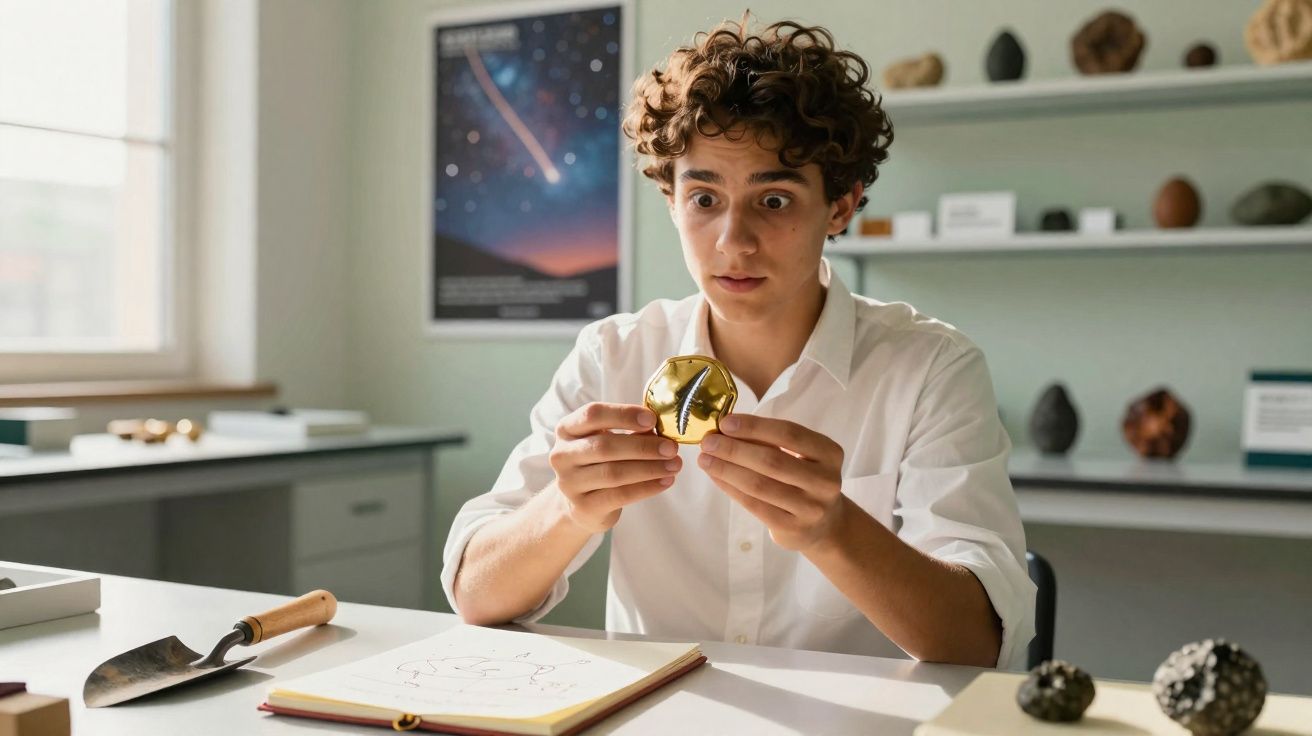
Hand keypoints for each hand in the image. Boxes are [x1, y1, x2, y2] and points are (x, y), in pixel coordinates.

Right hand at [549, 403, 681, 533]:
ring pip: (614, 473)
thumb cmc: (599, 462)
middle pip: (604, 447)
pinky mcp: (583, 507)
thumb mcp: (608, 439)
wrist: (581, 502)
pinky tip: (666, 481)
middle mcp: (562, 455)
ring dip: (649, 468)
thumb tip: (658, 429)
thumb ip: (629, 431)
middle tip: (671, 447)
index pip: (592, 414)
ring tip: (675, 465)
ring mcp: (569, 483)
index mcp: (567, 429)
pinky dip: (647, 488)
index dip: (623, 414)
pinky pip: (620, 496)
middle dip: (643, 446)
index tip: (652, 419)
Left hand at [697, 414, 845, 551]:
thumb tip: (725, 430)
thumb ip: (770, 441)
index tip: (725, 423)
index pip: (789, 434)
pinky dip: (730, 488)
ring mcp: (811, 508)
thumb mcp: (799, 455)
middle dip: (734, 449)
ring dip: (726, 470)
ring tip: (705, 459)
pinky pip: (754, 505)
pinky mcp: (793, 529)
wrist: (824, 523)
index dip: (754, 427)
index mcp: (829, 453)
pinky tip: (715, 477)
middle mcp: (826, 481)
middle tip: (708, 442)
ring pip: (760, 485)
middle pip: (772, 461)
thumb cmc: (804, 478)